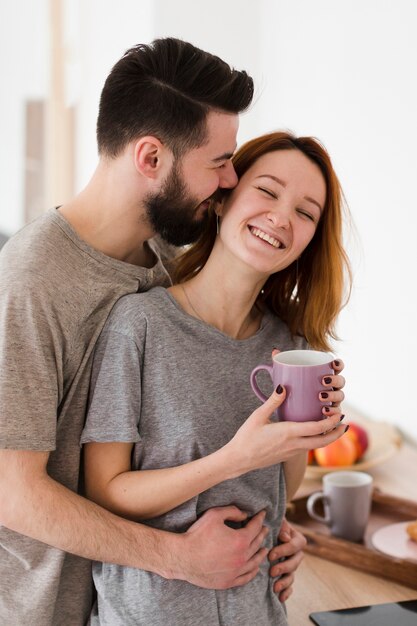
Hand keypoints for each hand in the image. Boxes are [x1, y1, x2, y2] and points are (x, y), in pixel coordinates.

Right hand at [179, 506, 268, 588]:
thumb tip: (244, 514)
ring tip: (265, 548)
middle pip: (257, 543)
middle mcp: (242, 557)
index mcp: (241, 540)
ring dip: (261, 553)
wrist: (184, 557)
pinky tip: (255, 568)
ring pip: (255, 562)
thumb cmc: (198, 535)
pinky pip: (246, 577)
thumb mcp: (214, 515)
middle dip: (262, 534)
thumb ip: (232, 511)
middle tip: (265, 528)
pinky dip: (253, 572)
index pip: (255, 527)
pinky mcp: (229, 581)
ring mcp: (236, 571)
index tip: (262, 514)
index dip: (260, 518)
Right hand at [226, 386, 346, 473]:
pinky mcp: (288, 456)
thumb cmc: (246, 437)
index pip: (317, 429)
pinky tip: (315, 434)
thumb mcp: (258, 416)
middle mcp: (293, 445)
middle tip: (345, 423)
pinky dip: (316, 441)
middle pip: (323, 441)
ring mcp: (292, 452)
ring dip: (328, 438)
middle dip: (337, 433)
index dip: (331, 422)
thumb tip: (283, 387)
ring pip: (316, 446)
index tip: (339, 414)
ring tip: (334, 428)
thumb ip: (272, 402)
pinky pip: (307, 448)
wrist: (239, 460)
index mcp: (288, 433)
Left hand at [268, 517, 306, 601]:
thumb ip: (281, 527)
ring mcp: (292, 564)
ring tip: (275, 587)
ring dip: (285, 582)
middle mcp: (296, 553)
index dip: (284, 551)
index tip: (270, 555)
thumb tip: (285, 537)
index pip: (295, 545)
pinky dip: (287, 591)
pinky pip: (290, 585)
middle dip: (284, 568)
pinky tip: (281, 597)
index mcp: (296, 538)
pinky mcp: (286, 574)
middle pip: (296, 562)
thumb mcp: (276, 522)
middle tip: (272, 571)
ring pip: (292, 575)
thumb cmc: (270, 524)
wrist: (264, 531)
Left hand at [272, 350, 345, 413]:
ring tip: (320, 396)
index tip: (332, 363)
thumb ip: (281, 365)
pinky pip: (337, 413)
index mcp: (325, 374)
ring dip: (333, 395)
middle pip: (341, 381)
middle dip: (335, 380)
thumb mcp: (285, 377)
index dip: (338, 364)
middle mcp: (332, 387)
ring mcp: (333, 400)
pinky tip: (324, 410)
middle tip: (323, 380)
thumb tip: (275, 351)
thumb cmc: (291, 388)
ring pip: (340, 396)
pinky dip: (333, 412)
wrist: (290, 409)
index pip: (337, 367)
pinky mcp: (330, 412)